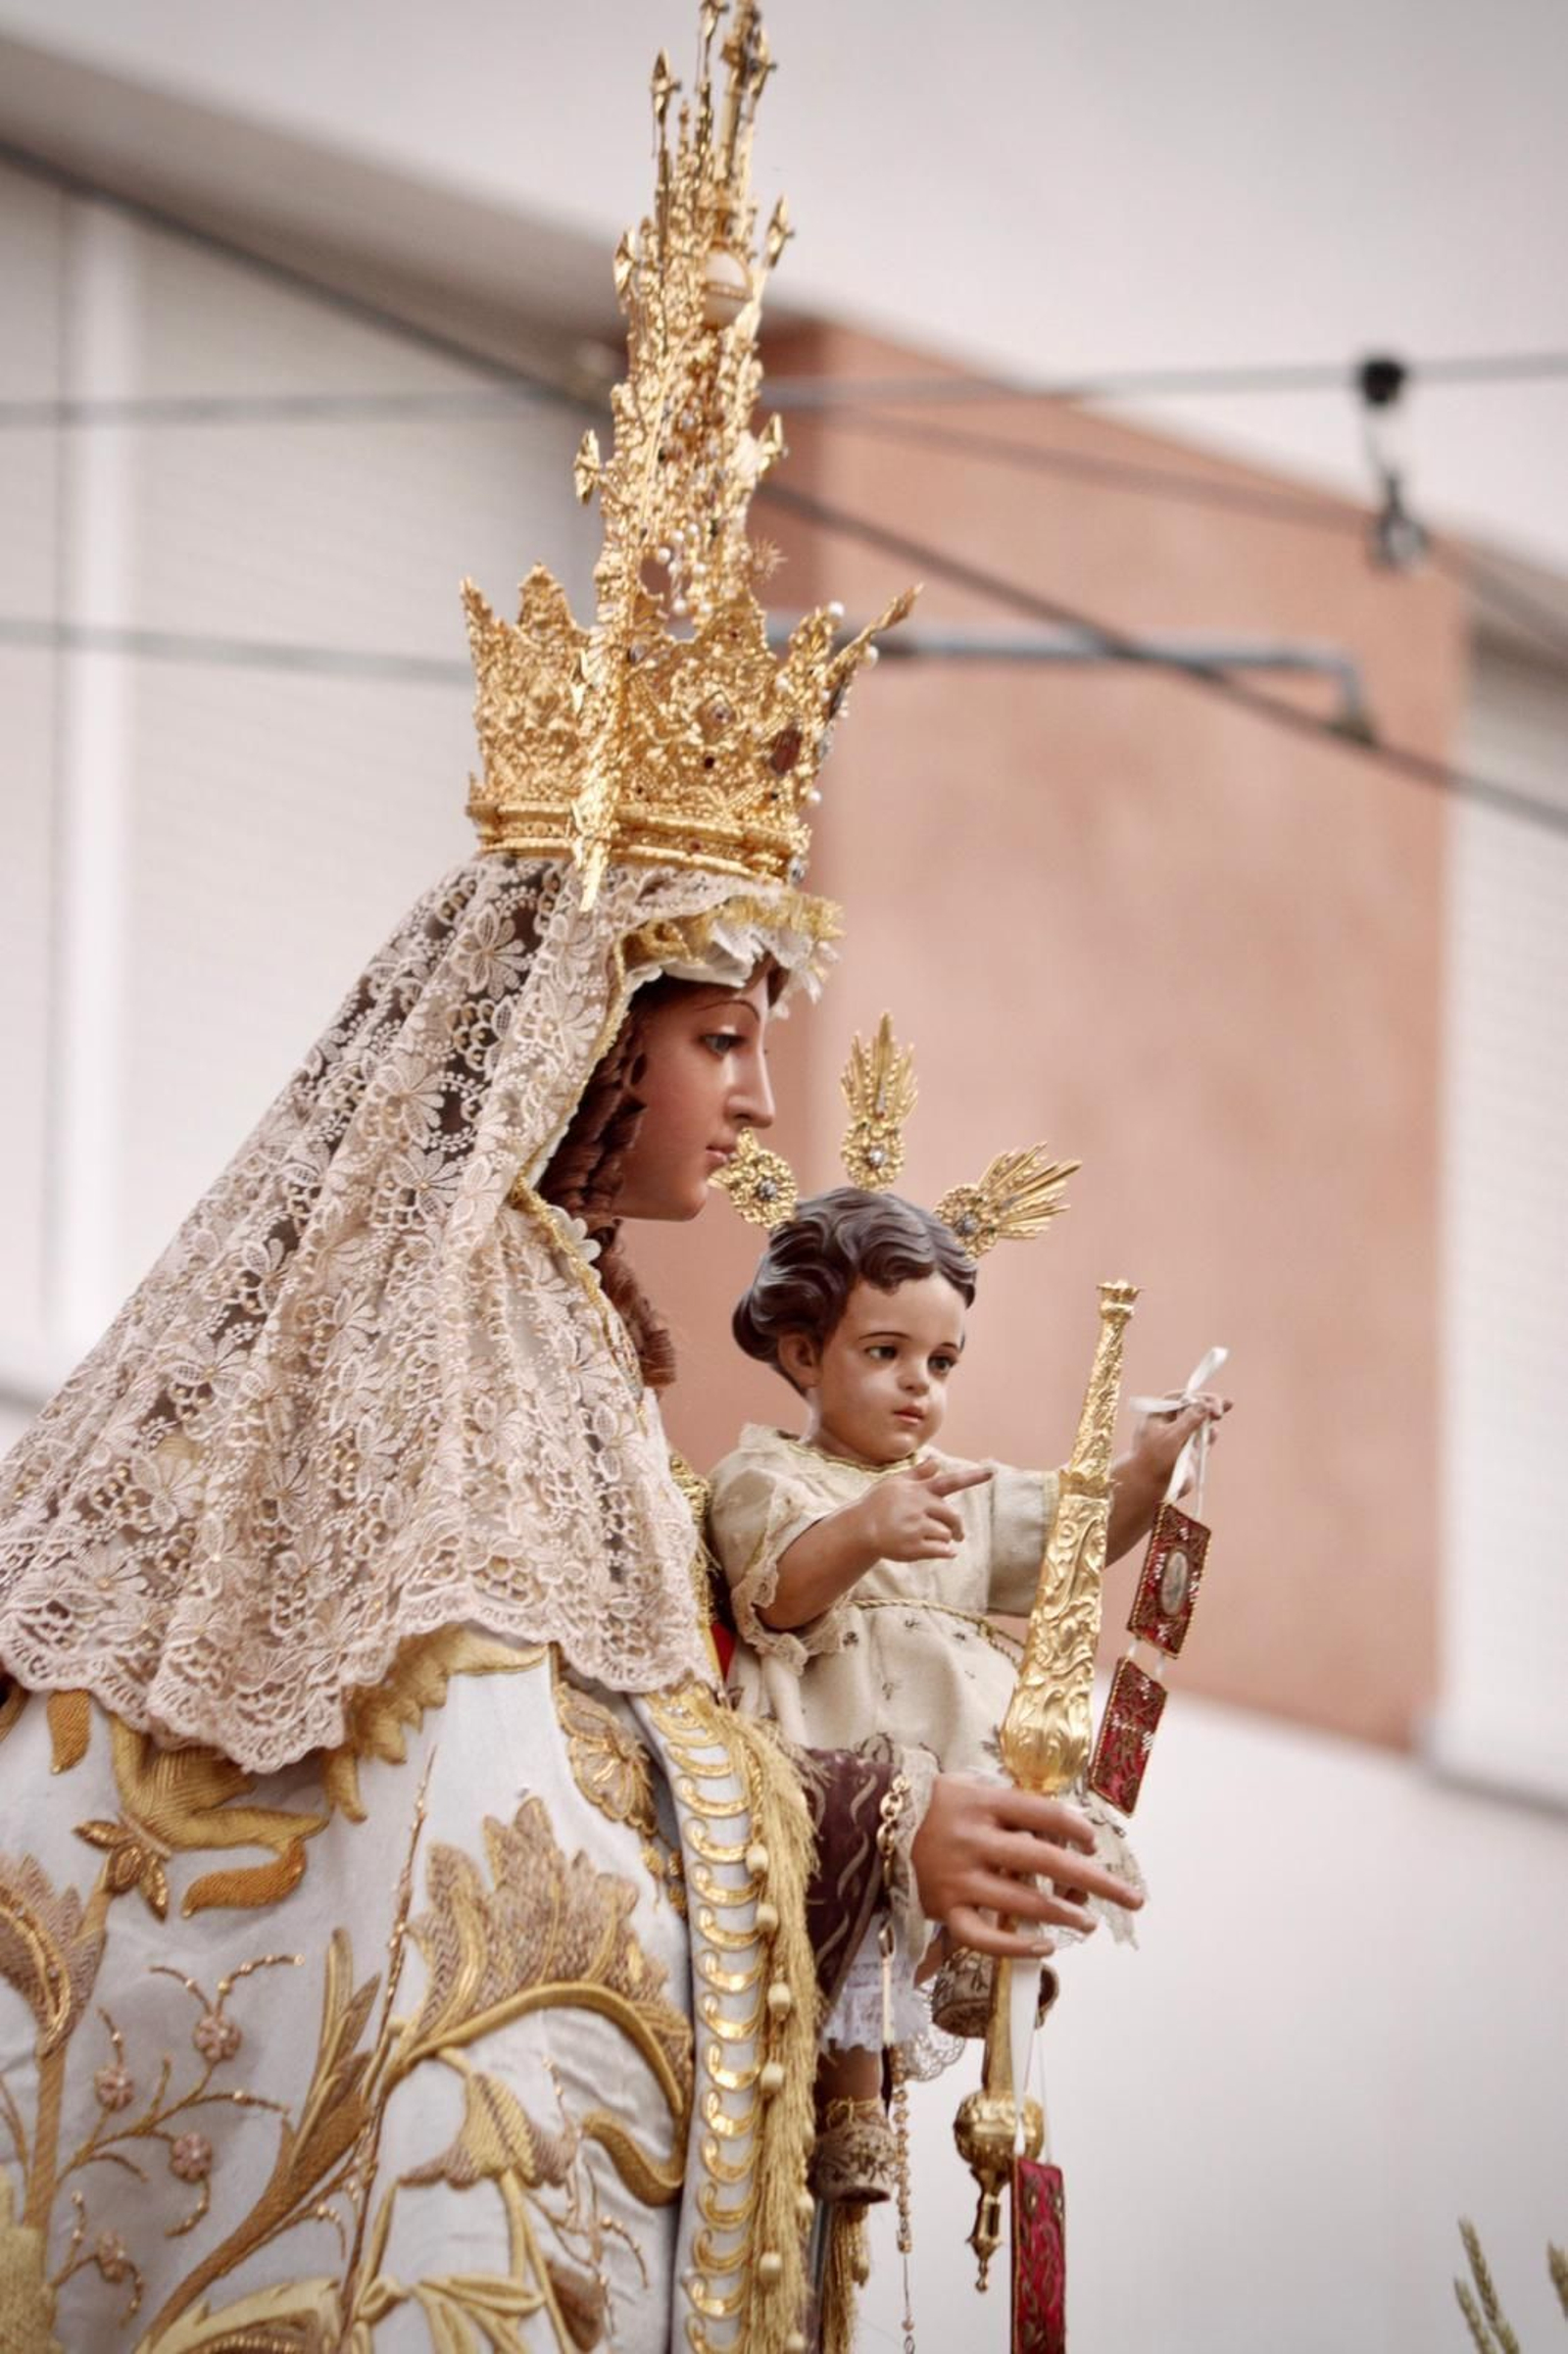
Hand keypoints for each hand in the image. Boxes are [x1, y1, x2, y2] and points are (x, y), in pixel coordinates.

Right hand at [852, 1457, 991, 1563]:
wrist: (859, 1530)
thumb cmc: (877, 1505)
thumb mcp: (894, 1483)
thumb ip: (918, 1475)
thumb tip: (937, 1463)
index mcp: (919, 1491)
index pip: (950, 1481)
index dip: (972, 1477)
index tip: (992, 1472)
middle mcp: (920, 1507)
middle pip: (952, 1516)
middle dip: (957, 1527)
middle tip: (958, 1535)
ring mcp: (917, 1527)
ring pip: (946, 1535)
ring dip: (944, 1539)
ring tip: (930, 1541)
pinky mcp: (914, 1547)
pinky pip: (941, 1551)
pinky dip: (945, 1552)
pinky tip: (943, 1553)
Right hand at [911, 1773, 1143, 1959]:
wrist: (868, 1824)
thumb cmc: (935, 1805)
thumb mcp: (972, 1789)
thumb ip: (1014, 1807)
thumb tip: (1068, 1833)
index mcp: (983, 1802)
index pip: (1044, 1814)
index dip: (1078, 1829)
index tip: (1094, 1842)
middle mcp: (972, 1839)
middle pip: (1045, 1860)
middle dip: (1095, 1880)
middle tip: (1132, 1898)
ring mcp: (957, 1878)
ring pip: (1022, 1902)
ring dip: (1063, 1913)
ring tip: (1089, 1921)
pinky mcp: (942, 1909)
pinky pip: (984, 1936)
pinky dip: (1017, 1945)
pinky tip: (1046, 1946)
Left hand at [1131, 1390, 1230, 1498]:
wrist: (1149, 1487)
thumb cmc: (1153, 1459)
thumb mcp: (1170, 1437)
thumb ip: (1188, 1421)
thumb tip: (1204, 1404)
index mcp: (1160, 1415)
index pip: (1181, 1398)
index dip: (1198, 1397)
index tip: (1211, 1403)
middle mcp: (1171, 1424)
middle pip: (1194, 1408)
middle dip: (1209, 1404)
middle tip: (1226, 1405)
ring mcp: (1181, 1438)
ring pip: (1201, 1423)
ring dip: (1212, 1417)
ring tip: (1221, 1412)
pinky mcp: (1190, 1453)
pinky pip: (1204, 1440)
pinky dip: (1210, 1436)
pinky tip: (1214, 1433)